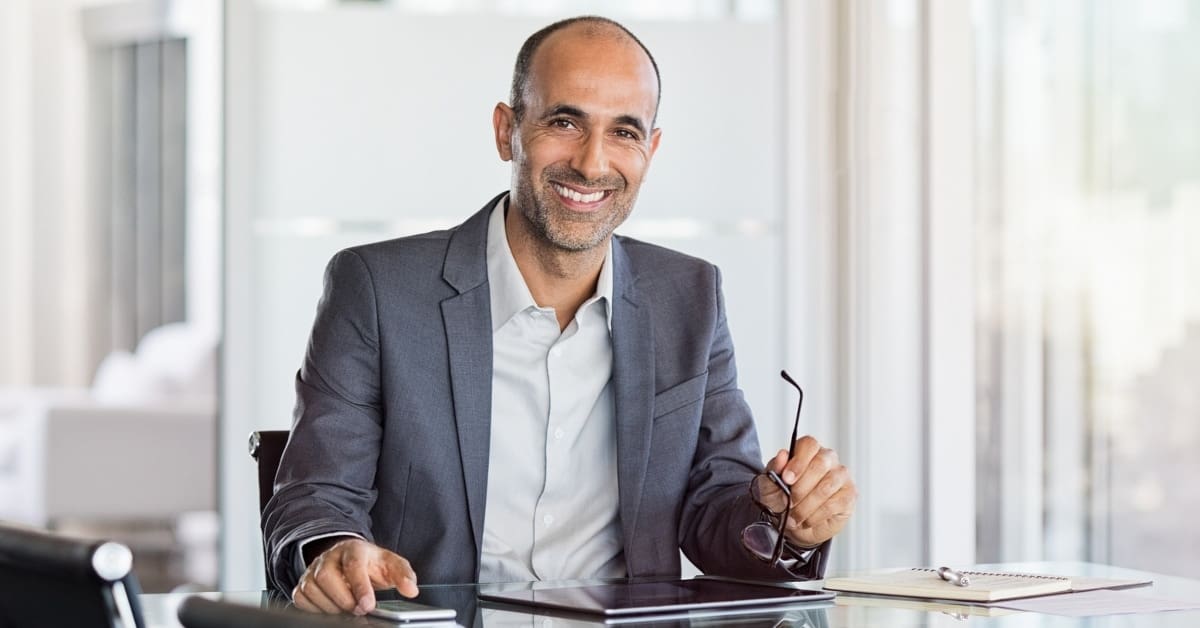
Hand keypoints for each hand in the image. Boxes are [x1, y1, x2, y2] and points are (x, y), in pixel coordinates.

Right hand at [292, 538, 418, 614]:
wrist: (352, 559)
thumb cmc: (371, 564)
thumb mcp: (391, 565)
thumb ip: (404, 575)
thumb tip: (411, 590)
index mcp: (353, 549)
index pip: (353, 565)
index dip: (360, 587)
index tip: (368, 605)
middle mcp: (330, 557)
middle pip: (326, 576)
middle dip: (343, 599)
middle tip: (358, 611)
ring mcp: (313, 569)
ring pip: (311, 588)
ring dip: (330, 606)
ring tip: (347, 611)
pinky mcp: (303, 583)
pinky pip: (300, 597)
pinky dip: (314, 608)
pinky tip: (330, 610)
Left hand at [760, 435, 855, 547]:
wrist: (791, 523)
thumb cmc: (780, 499)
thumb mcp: (769, 485)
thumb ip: (774, 469)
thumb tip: (782, 455)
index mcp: (807, 451)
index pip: (809, 445)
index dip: (798, 462)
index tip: (786, 479)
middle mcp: (827, 459)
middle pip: (820, 464)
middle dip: (801, 488)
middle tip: (789, 503)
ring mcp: (841, 476)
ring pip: (828, 485)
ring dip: (807, 505)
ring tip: (794, 517)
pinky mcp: (849, 495)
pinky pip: (835, 503)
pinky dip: (816, 515)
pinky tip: (807, 520)